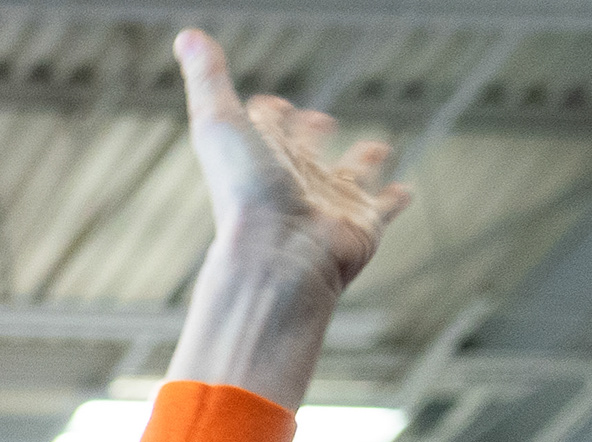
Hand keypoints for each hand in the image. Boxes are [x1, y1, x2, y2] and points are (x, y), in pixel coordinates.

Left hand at [175, 32, 411, 293]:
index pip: (265, 130)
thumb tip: (185, 35)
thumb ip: (208, 79)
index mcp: (261, 158)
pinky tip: (406, 191)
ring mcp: (329, 203)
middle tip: (318, 121)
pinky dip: (396, 198)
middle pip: (304, 153)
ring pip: (350, 178)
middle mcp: (294, 182)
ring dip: (363, 161)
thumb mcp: (221, 123)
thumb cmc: (245, 193)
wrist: (277, 256)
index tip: (267, 104)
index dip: (267, 115)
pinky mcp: (362, 224)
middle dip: (310, 135)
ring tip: (376, 148)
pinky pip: (385, 208)